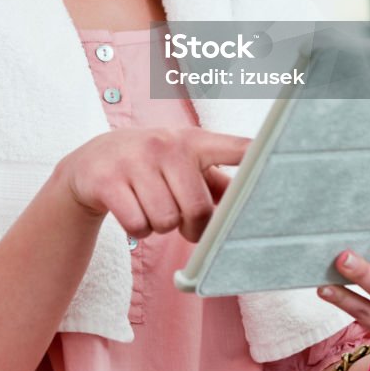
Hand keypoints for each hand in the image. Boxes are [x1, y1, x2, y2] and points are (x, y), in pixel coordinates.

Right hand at [60, 127, 250, 242]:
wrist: (90, 162)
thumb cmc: (151, 166)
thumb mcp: (183, 164)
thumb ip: (218, 184)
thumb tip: (253, 205)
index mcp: (194, 141)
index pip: (233, 147)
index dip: (256, 157)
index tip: (278, 160)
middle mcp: (165, 144)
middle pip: (197, 209)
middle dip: (190, 226)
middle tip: (180, 218)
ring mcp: (134, 160)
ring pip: (165, 221)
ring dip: (159, 226)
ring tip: (151, 207)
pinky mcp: (107, 180)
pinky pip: (136, 225)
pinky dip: (137, 229)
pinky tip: (131, 210)